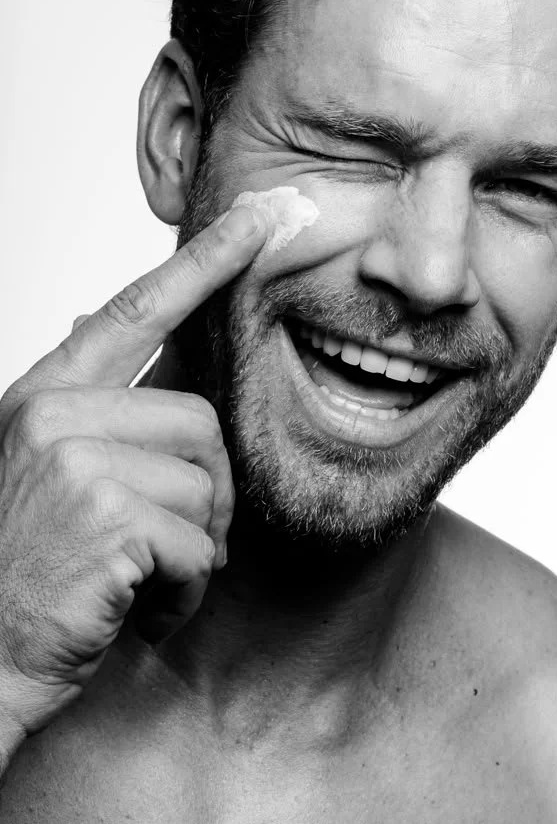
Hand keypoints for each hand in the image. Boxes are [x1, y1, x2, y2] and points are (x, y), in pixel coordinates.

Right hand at [0, 203, 265, 744]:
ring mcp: (76, 463)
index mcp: (46, 394)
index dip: (207, 260)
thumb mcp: (49, 471)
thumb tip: (90, 324)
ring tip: (140, 578)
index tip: (262, 216)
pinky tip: (139, 607)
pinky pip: (200, 543)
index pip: (138, 309)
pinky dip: (186, 591)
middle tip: (167, 542)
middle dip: (205, 492)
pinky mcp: (108, 518)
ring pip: (207, 484)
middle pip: (200, 420)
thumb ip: (93, 408)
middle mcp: (54, 415)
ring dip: (194, 547)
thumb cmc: (26, 568)